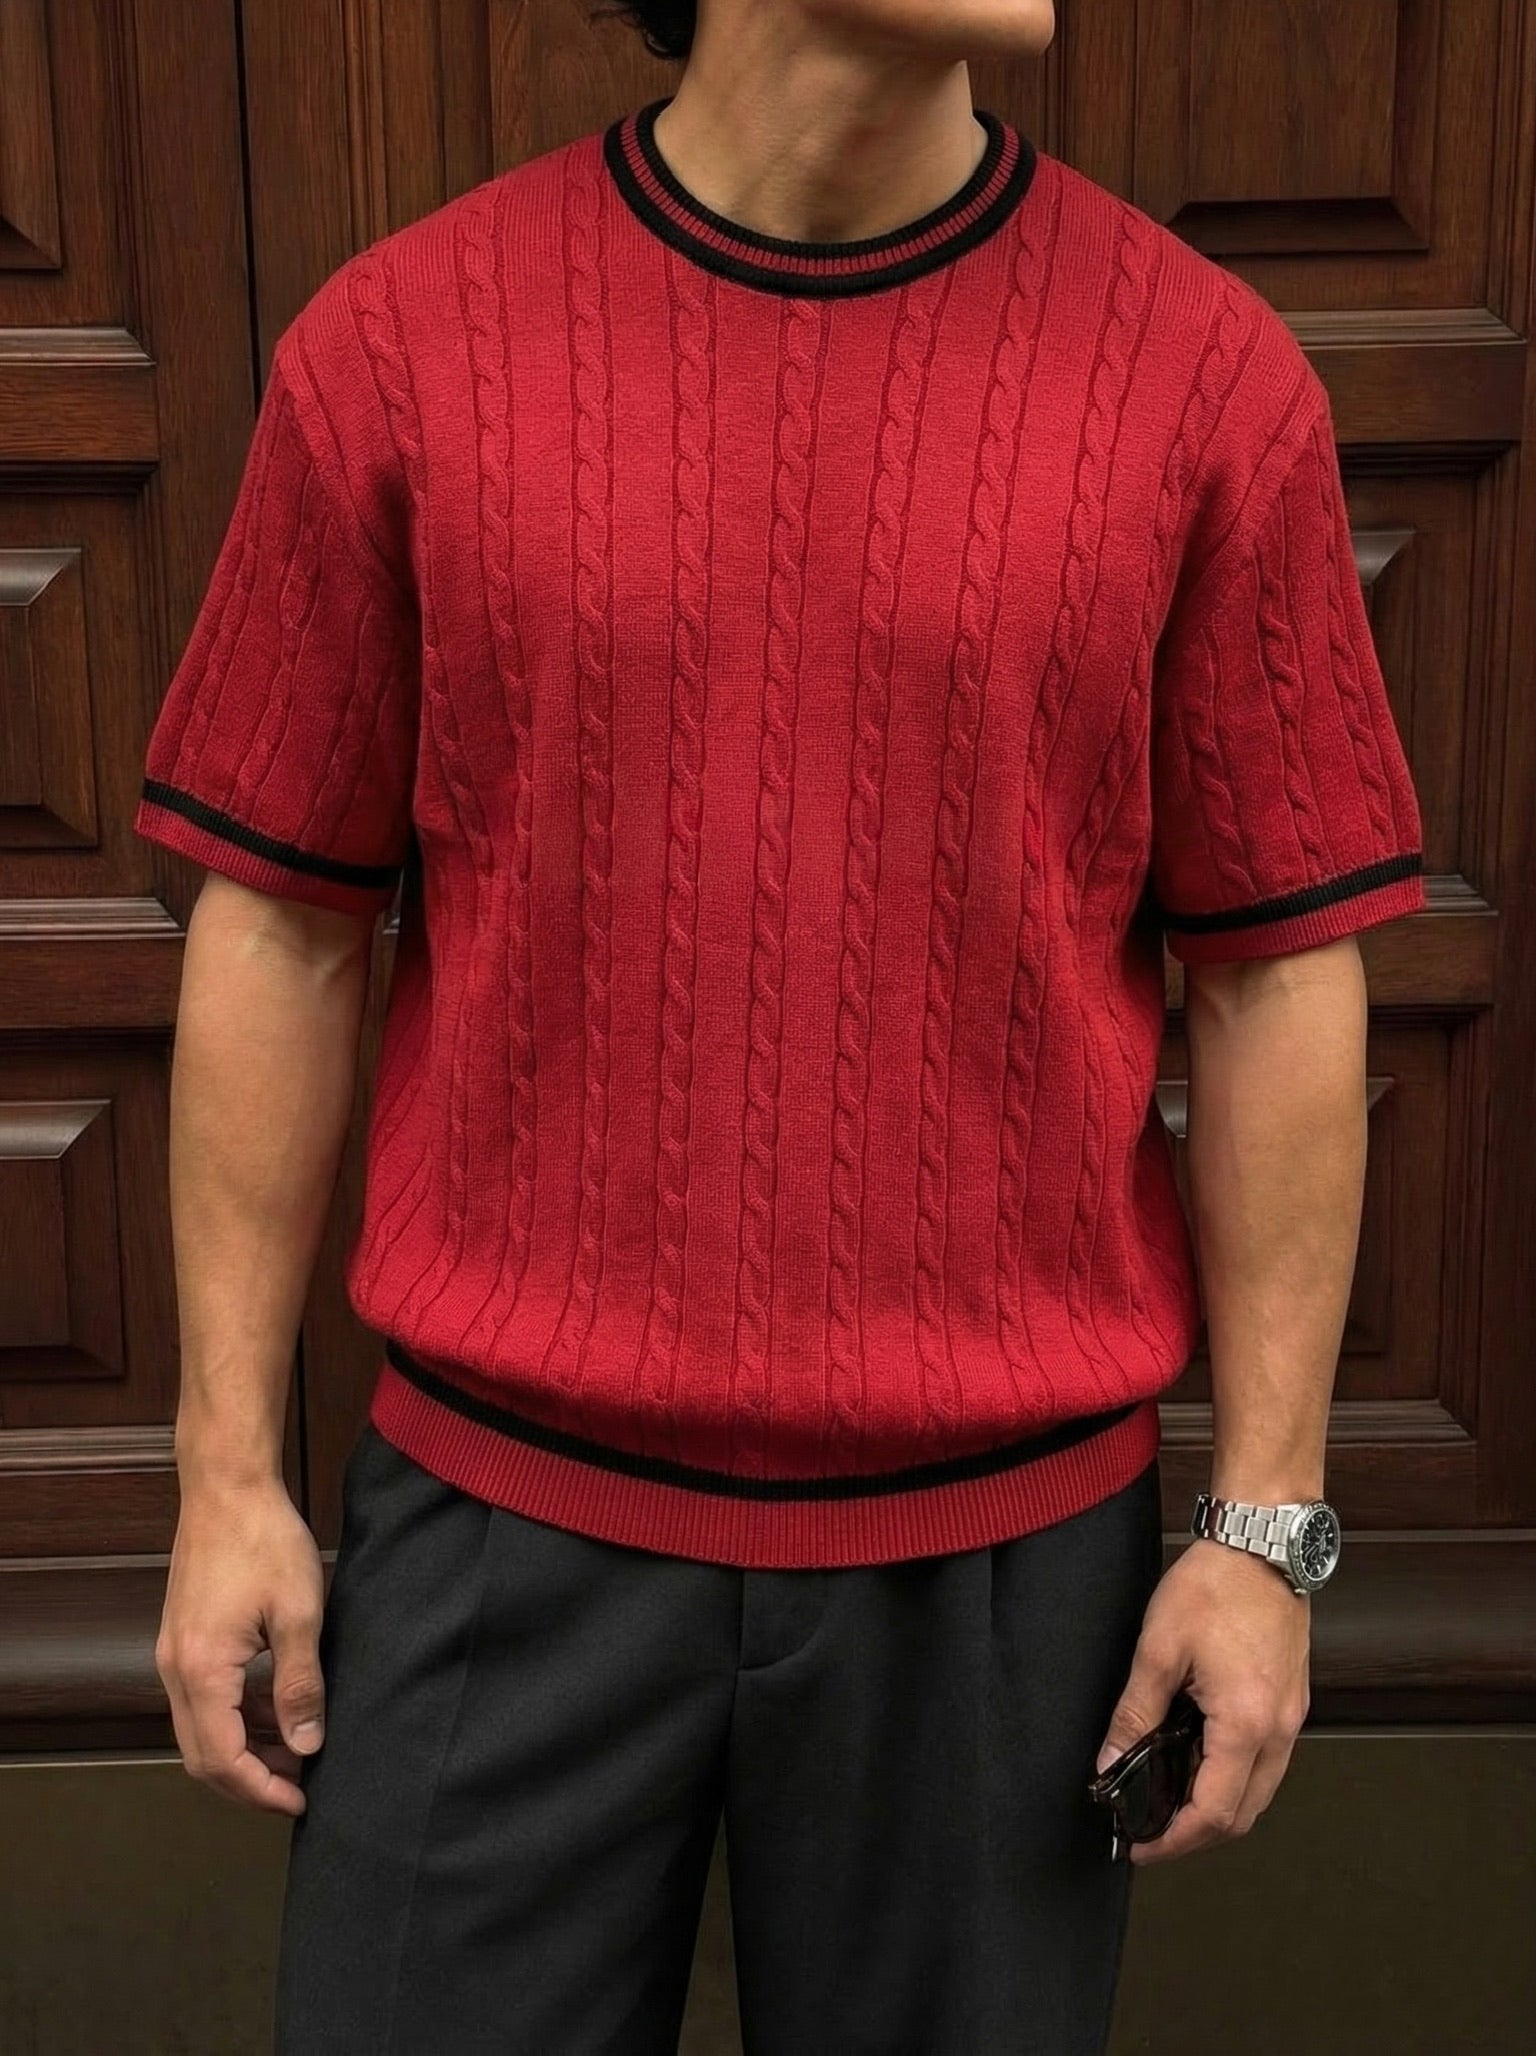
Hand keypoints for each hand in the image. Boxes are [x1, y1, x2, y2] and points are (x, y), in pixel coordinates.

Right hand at [155, 1475, 326, 1816]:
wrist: (227, 1485)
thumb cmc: (265, 1540)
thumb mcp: (298, 1614)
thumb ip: (300, 1685)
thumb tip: (307, 1744)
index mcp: (201, 1671)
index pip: (222, 1761)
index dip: (261, 1790)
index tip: (301, 1801)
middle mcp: (174, 1670)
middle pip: (202, 1756)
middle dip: (250, 1780)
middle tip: (299, 1786)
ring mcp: (174, 1653)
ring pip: (200, 1729)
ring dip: (243, 1749)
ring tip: (296, 1749)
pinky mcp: (183, 1638)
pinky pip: (202, 1698)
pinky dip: (235, 1716)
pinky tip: (274, 1708)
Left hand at [1095, 1536, 1309, 1863]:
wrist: (1261, 1543)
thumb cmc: (1214, 1586)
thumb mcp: (1158, 1649)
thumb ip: (1135, 1714)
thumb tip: (1111, 1763)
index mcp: (1246, 1723)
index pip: (1214, 1813)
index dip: (1175, 1840)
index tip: (1142, 1846)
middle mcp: (1280, 1730)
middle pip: (1243, 1814)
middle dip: (1197, 1834)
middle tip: (1152, 1830)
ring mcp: (1293, 1717)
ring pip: (1260, 1791)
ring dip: (1219, 1807)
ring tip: (1170, 1798)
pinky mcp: (1293, 1701)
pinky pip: (1268, 1761)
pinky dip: (1235, 1777)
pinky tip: (1200, 1761)